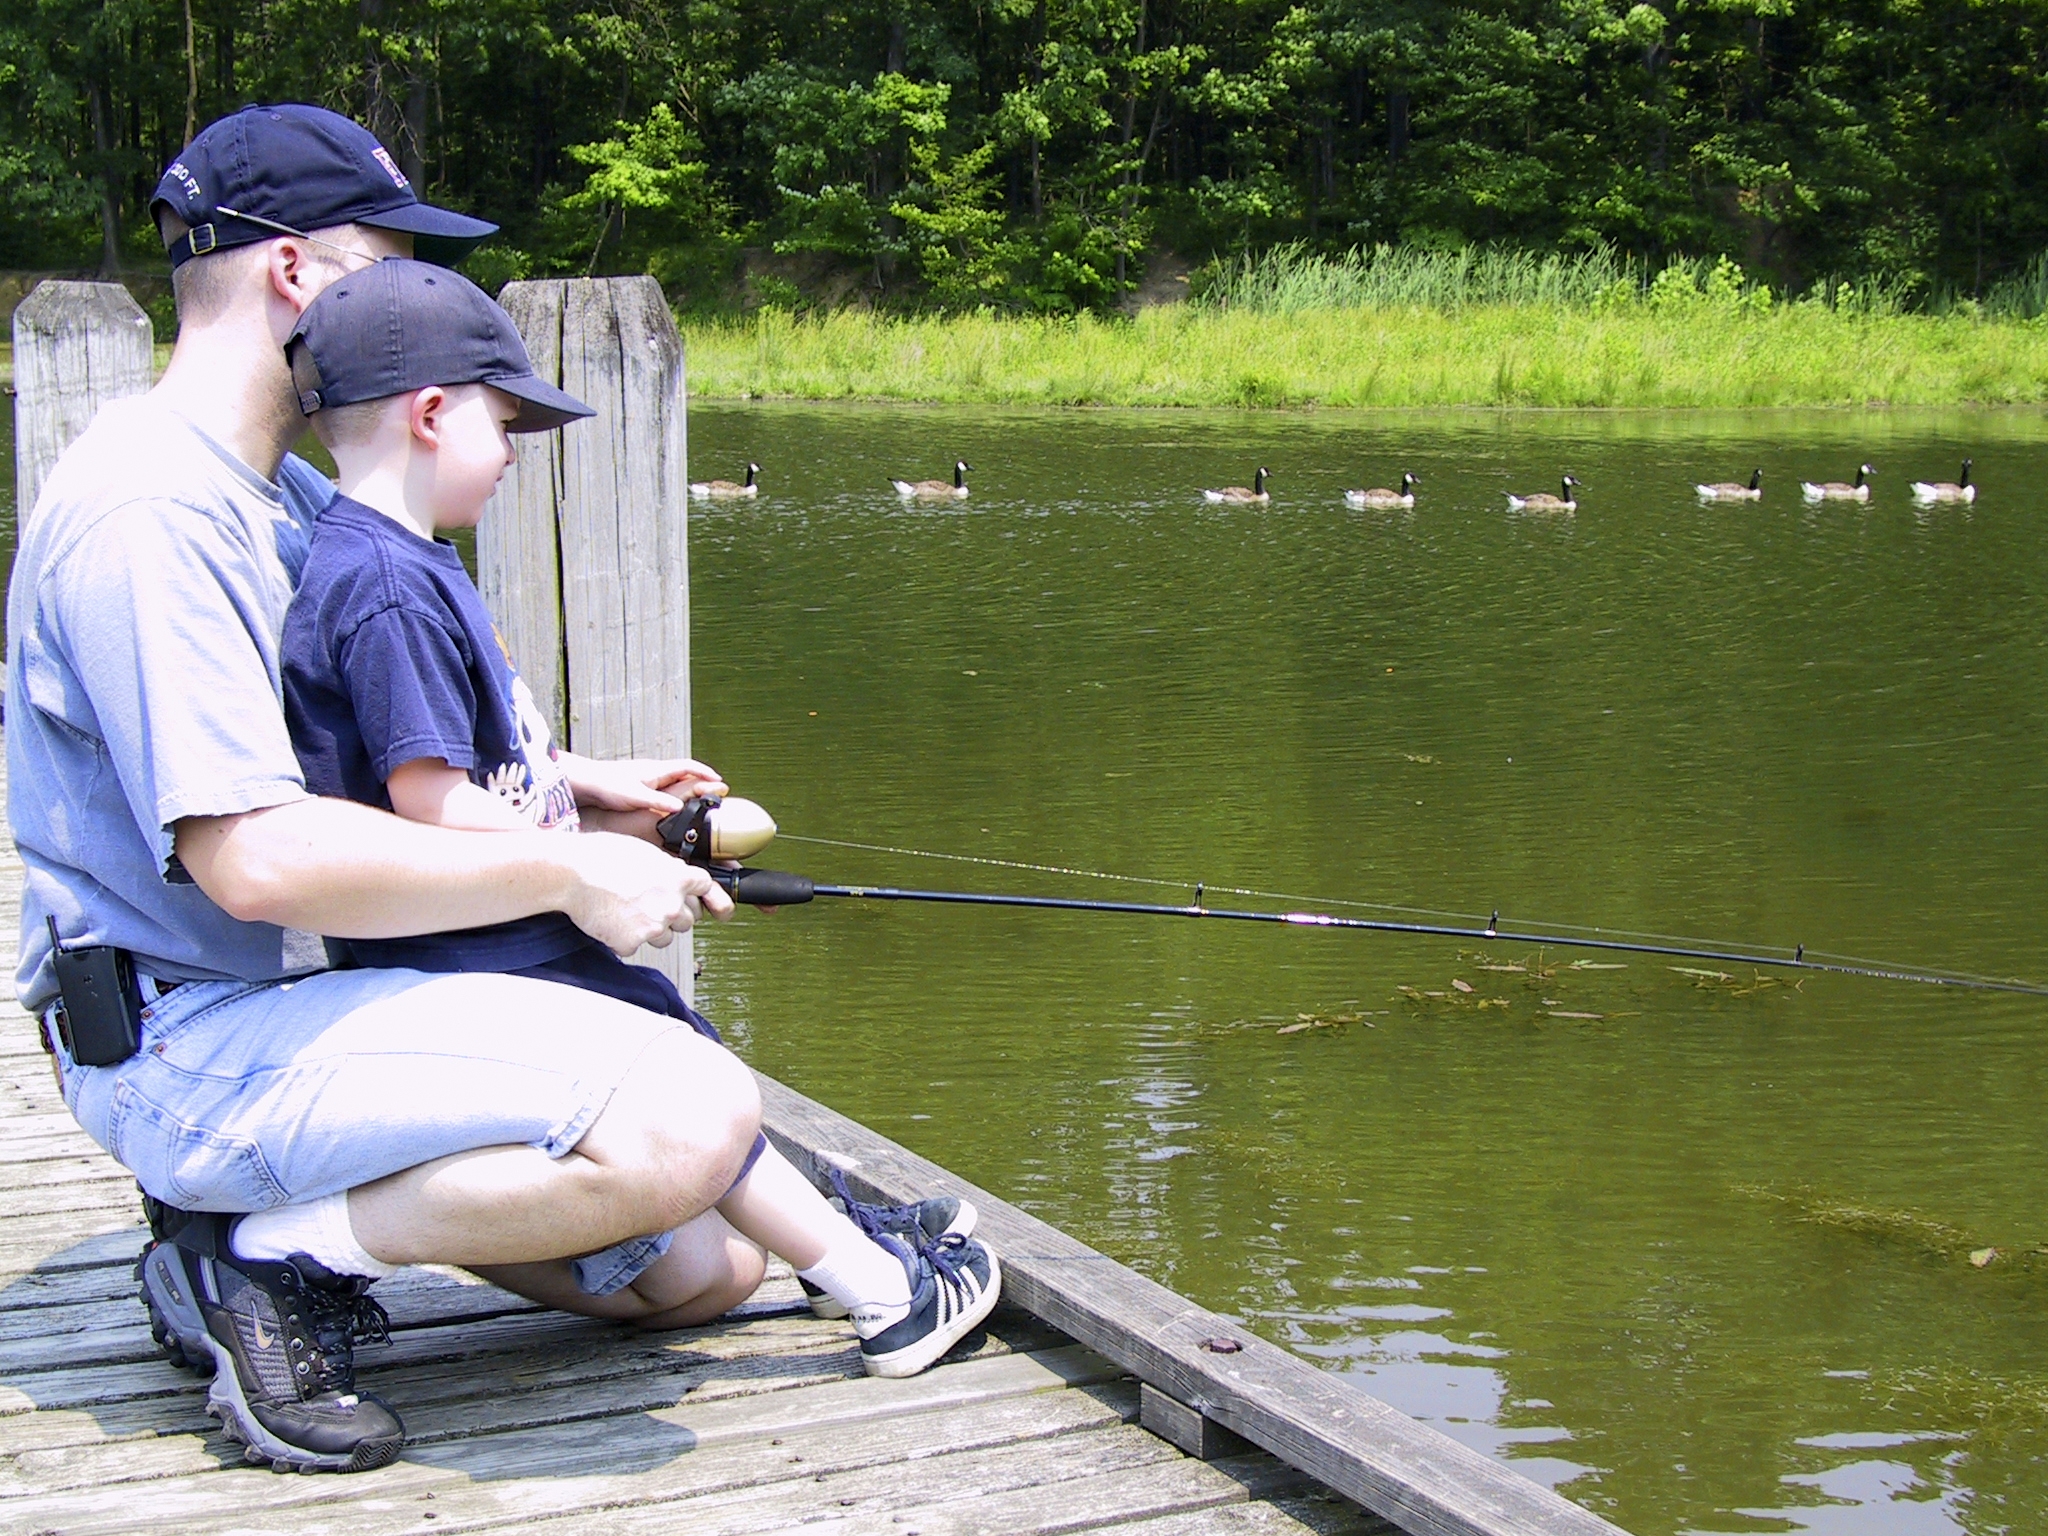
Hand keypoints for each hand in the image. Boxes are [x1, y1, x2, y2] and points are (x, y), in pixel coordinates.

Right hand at [558, 831, 733, 954]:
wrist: (571, 873)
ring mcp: (654, 926)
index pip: (707, 888)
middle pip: (688, 919)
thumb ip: (668, 868)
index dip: (703, 895)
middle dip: (673, 914)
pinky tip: (611, 921)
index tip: (708, 903)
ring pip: (665, 937)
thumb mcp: (645, 851)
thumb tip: (676, 876)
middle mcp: (672, 904)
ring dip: (651, 930)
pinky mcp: (632, 942)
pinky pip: (635, 946)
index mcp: (679, 878)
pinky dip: (624, 938)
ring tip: (626, 911)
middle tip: (648, 903)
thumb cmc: (601, 856)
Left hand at [564, 754, 728, 814]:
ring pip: (673, 780)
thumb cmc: (606, 786)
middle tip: (714, 793)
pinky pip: (663, 787)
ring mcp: (645, 777)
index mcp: (656, 770)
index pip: (688, 767)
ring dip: (687, 787)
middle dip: (701, 781)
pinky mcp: (638, 784)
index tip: (720, 782)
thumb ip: (658, 802)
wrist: (585, 782)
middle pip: (684, 773)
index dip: (706, 773)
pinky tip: (671, 806)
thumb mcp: (634, 796)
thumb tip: (680, 809)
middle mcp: (653, 771)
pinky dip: (674, 793)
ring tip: (697, 800)